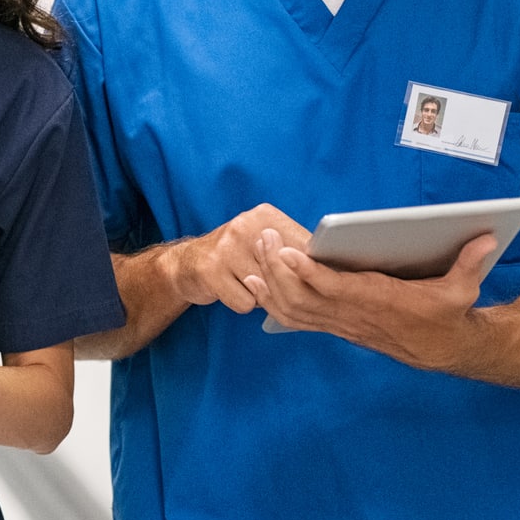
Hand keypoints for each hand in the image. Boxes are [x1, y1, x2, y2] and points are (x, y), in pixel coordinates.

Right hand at [169, 204, 312, 314]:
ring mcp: (226, 247)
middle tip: (275, 283)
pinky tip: (232, 290)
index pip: (303, 247)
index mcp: (265, 215)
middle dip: (284, 285)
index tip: (314, 281)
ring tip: (248, 282)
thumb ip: (295, 248)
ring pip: (267, 290)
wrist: (187, 264)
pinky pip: (246, 303)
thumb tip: (332, 269)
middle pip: (286, 271)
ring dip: (262, 296)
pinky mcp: (210, 271)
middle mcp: (245, 225)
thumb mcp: (264, 242)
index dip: (310, 270)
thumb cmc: (237, 256)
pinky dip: (243, 304)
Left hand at [244, 229, 499, 369]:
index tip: (288, 252)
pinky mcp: (336, 326)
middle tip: (262, 239)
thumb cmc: (448, 313)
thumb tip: (487, 237)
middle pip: (305, 296)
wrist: (442, 349)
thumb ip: (471, 262)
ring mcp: (342, 323)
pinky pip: (295, 318)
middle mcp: (355, 315)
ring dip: (270, 283)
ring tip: (254, 253)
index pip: (337, 289)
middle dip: (279, 269)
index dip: (310, 273)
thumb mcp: (464, 289)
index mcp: (380, 302)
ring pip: (294, 309)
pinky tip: (254, 283)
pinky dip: (271, 302)